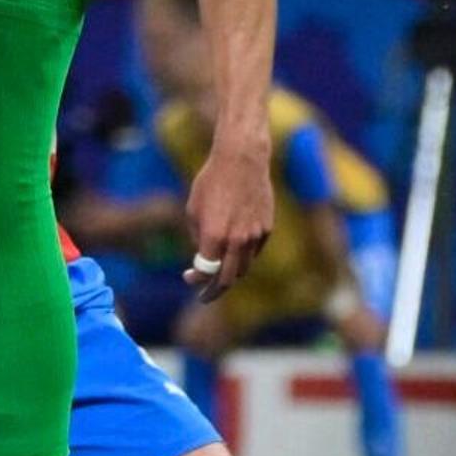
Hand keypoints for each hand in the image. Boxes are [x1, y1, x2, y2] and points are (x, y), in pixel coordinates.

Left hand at [182, 149, 273, 301]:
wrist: (242, 160)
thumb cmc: (211, 182)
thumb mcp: (193, 209)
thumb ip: (197, 238)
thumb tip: (203, 256)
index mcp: (214, 236)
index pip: (206, 272)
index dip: (195, 280)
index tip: (189, 278)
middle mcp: (237, 240)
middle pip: (228, 279)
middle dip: (214, 291)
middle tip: (204, 295)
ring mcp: (254, 236)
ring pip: (244, 268)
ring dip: (231, 275)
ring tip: (219, 276)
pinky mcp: (267, 229)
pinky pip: (254, 251)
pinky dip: (243, 256)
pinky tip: (234, 251)